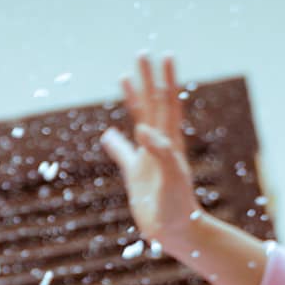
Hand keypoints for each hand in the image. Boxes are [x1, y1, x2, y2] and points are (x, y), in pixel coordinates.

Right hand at [101, 54, 198, 251]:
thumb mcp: (172, 177)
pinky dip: (115, 142)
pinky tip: (107, 135)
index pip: (166, 103)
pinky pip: (124, 153)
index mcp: (169, 141)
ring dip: (133, 99)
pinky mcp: (137, 173)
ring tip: (124, 79)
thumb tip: (143, 129)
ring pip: (139, 120)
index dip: (164, 79)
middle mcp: (159, 144)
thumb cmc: (178, 205)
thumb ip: (161, 151)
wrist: (176, 229)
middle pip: (152, 103)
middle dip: (147, 78)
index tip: (162, 57)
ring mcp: (148, 157)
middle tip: (141, 54)